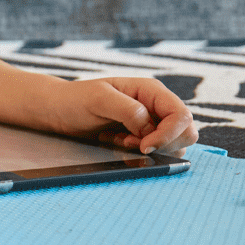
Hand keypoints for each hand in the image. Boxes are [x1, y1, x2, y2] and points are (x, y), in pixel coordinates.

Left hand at [46, 77, 196, 155]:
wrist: (58, 110)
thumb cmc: (75, 99)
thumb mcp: (99, 99)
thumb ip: (128, 110)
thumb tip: (151, 127)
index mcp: (151, 91)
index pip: (181, 116)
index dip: (169, 135)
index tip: (144, 146)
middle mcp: (157, 106)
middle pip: (186, 132)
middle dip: (162, 144)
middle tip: (129, 142)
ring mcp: (152, 122)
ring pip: (174, 145)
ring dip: (149, 149)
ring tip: (119, 140)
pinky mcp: (144, 137)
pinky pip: (157, 151)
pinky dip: (140, 153)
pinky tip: (117, 143)